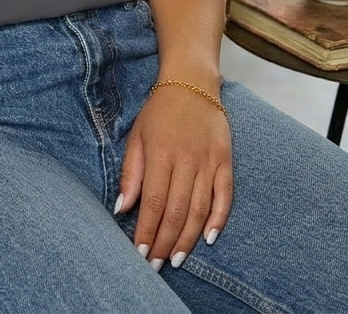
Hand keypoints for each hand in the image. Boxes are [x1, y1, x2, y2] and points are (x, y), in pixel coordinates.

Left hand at [115, 84, 232, 268]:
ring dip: (188, 238)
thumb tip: (122, 207)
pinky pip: (225, 196)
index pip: (153, 201)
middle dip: (164, 241)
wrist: (192, 83)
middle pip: (177, 211)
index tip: (139, 252)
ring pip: (200, 209)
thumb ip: (130, 172)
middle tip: (155, 265)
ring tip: (175, 259)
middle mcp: (186, 159)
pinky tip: (209, 238)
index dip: (146, 229)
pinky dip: (219, 219)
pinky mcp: (226, 161)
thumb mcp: (136, 136)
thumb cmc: (159, 112)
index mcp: (160, 153)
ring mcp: (209, 161)